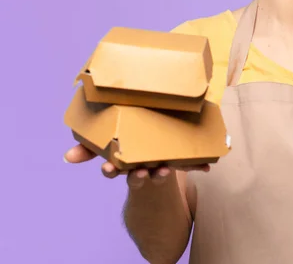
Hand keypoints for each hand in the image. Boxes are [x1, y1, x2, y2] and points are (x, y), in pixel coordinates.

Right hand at [63, 144, 209, 189]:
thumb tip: (67, 156)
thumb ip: (90, 147)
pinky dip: (197, 165)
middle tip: (139, 172)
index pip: (112, 168)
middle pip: (136, 172)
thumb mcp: (109, 140)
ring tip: (166, 170)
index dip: (110, 169)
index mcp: (123, 158)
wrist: (157, 141)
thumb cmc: (130, 137)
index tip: (108, 168)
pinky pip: (187, 165)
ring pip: (159, 171)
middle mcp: (140, 164)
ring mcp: (158, 163)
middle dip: (137, 174)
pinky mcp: (177, 161)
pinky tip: (206, 166)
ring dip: (162, 173)